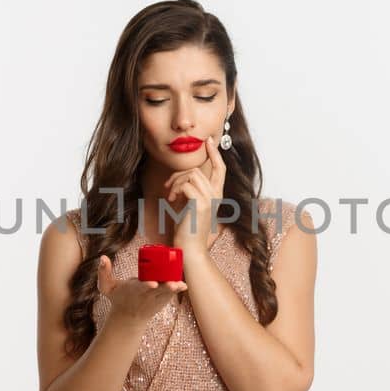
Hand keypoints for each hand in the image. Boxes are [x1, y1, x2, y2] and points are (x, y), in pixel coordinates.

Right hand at [96, 255, 186, 324]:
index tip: (153, 284)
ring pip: (166, 293)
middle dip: (165, 288)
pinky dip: (177, 290)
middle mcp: (146, 296)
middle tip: (173, 284)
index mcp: (134, 291)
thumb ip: (103, 272)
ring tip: (180, 285)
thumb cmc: (118, 298)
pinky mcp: (162, 301)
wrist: (128, 318)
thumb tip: (102, 257)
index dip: (147, 286)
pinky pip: (170, 295)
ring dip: (174, 289)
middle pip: (157, 291)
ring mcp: (155, 299)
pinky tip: (183, 286)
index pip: (141, 288)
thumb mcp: (106, 287)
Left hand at [163, 135, 226, 249]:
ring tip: (170, 196)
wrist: (189, 250)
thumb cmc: (187, 231)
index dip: (215, 153)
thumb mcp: (189, 206)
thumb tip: (180, 179)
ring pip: (191, 175)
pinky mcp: (201, 204)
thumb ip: (189, 192)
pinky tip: (170, 201)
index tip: (209, 140)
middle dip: (179, 175)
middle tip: (168, 188)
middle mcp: (216, 196)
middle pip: (198, 170)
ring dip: (175, 182)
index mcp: (216, 196)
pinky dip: (174, 189)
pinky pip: (186, 184)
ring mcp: (210, 199)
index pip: (221, 169)